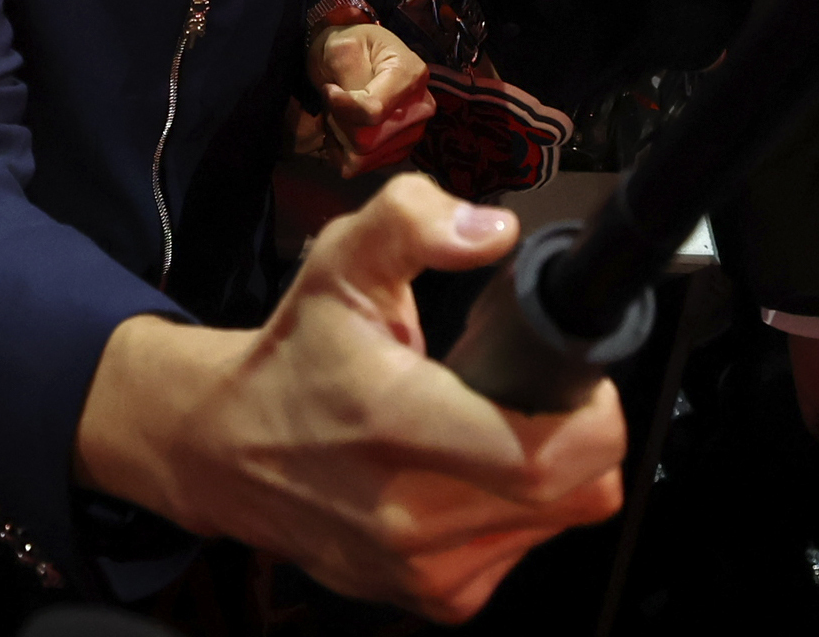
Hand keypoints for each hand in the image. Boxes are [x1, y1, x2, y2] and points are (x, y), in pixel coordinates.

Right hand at [74, 177, 629, 619]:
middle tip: (534, 394)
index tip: (575, 377)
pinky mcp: (431, 598)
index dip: (592, 415)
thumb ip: (412, 221)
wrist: (227, 450)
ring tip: (491, 429)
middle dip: (580, 437)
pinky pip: (521, 553)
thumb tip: (491, 230)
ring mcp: (423, 568)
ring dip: (549, 477)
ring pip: (557, 525)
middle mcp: (412, 514)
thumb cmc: (296, 355)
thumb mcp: (341, 262)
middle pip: (576, 495)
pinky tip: (469, 473)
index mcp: (396, 424)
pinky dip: (515, 514)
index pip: (546, 457)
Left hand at [310, 21, 434, 176]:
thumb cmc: (348, 48)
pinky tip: (343, 129)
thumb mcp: (342, 48)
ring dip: (339, 137)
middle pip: (367, 139)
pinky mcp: (399, 151)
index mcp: (411, 74)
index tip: (329, 89)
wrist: (351, 57)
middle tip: (333, 101)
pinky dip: (343, 152)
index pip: (373, 111)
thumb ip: (350, 79)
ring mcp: (413, 132)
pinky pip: (362, 167)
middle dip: (338, 122)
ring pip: (363, 157)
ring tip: (339, 113)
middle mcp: (421, 107)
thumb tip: (355, 109)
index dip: (340, 106)